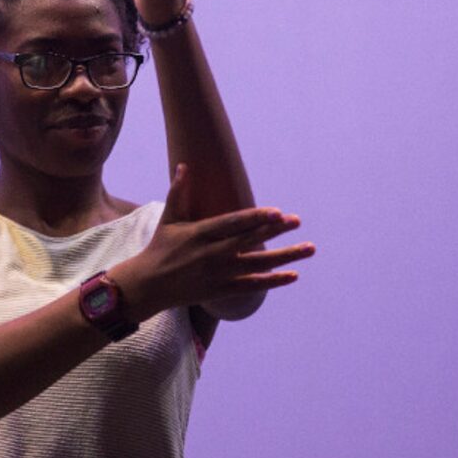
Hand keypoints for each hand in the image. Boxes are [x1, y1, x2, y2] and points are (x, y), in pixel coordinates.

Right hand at [112, 164, 313, 318]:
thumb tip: (183, 166)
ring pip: (258, 265)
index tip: (277, 212)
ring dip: (286, 257)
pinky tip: (294, 275)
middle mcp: (212, 254)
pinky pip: (252, 287)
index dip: (256, 218)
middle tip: (297, 221)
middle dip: (275, 232)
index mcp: (200, 233)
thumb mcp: (169, 219)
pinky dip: (273, 281)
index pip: (234, 223)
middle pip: (250, 242)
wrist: (147, 286)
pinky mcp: (221, 291)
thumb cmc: (160, 248)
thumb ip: (178, 192)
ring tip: (309, 248)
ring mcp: (218, 274)